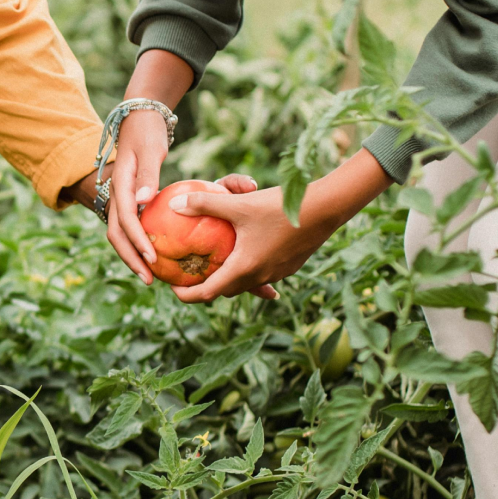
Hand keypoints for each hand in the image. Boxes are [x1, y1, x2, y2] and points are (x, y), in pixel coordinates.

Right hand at [103, 108, 170, 283]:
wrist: (139, 118)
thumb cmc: (148, 132)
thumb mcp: (150, 149)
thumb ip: (147, 174)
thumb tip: (145, 200)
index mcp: (120, 184)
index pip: (125, 219)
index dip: (136, 241)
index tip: (152, 259)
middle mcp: (116, 194)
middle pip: (116, 233)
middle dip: (130, 258)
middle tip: (149, 279)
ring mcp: (120, 198)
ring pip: (119, 233)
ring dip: (132, 255)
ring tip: (150, 273)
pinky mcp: (128, 200)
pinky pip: (130, 226)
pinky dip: (137, 243)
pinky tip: (155, 254)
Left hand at [165, 180, 327, 303]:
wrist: (325, 208)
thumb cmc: (278, 206)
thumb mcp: (238, 203)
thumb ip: (204, 204)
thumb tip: (174, 204)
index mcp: (243, 268)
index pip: (208, 293)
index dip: (186, 295)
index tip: (172, 287)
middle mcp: (260, 276)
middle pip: (225, 290)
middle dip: (205, 286)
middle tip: (189, 271)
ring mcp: (277, 273)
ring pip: (245, 283)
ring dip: (228, 277)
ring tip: (214, 261)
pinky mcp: (289, 266)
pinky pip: (262, 273)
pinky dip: (248, 268)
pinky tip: (246, 252)